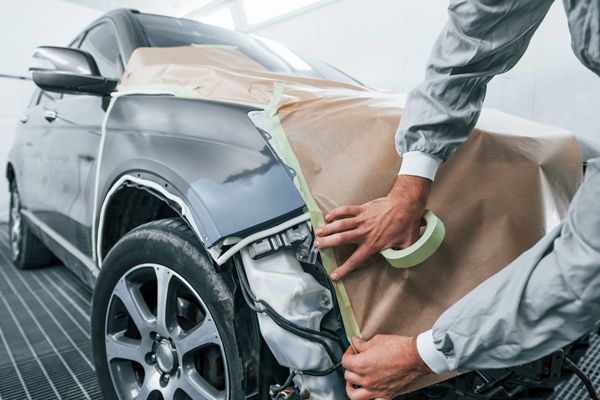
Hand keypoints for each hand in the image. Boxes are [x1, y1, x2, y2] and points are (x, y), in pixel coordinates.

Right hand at [315, 175, 430, 280]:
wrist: (406, 204)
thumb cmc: (406, 224)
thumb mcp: (407, 245)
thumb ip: (402, 256)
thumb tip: (403, 264)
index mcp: (373, 244)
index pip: (355, 260)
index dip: (344, 269)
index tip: (334, 275)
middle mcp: (365, 232)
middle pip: (341, 239)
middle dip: (327, 243)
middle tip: (317, 246)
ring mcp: (362, 219)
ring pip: (341, 224)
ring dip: (328, 229)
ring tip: (318, 232)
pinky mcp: (362, 209)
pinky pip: (346, 210)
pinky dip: (335, 213)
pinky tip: (328, 217)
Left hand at [342, 335, 431, 399]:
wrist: (416, 357)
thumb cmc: (399, 348)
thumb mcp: (377, 340)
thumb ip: (363, 344)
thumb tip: (355, 342)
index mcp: (361, 364)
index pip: (345, 361)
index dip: (348, 353)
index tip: (353, 350)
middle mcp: (366, 379)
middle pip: (348, 376)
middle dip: (350, 368)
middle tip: (355, 361)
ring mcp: (375, 389)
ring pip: (354, 396)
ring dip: (351, 389)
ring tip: (353, 383)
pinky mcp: (386, 395)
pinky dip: (369, 399)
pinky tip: (369, 393)